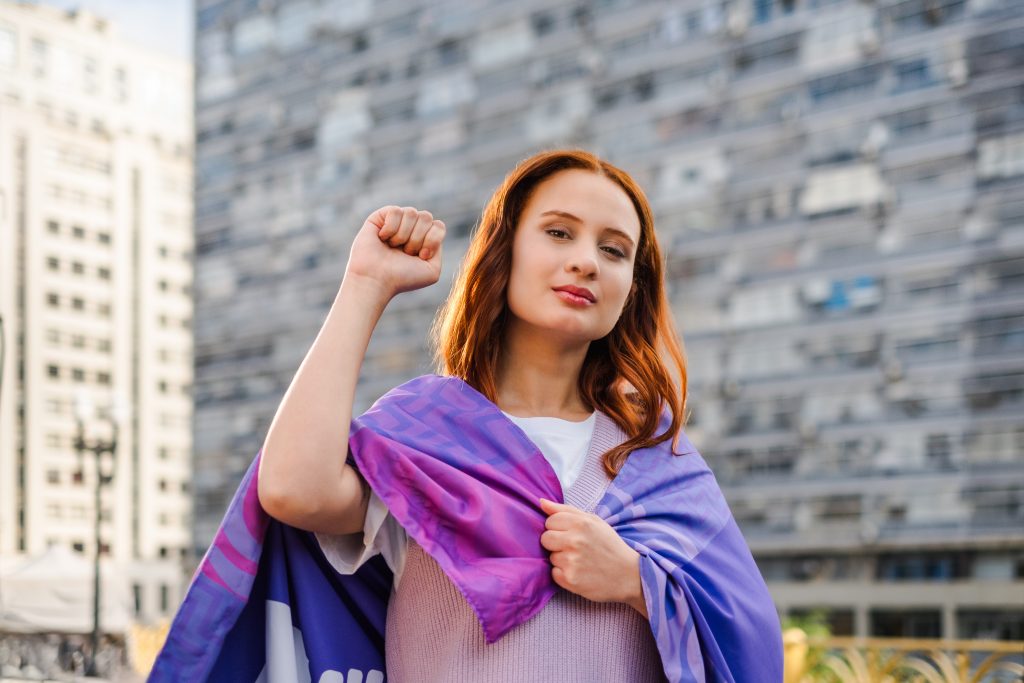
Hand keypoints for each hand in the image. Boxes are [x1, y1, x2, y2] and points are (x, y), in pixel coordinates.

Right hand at [344, 205, 445, 298]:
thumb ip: (439, 249)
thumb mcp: (432, 270)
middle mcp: (410, 229)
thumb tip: (432, 226)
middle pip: (426, 217)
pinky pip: (396, 210)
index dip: (432, 239)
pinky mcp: (379, 217)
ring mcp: (395, 222)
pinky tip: (382, 238)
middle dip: (417, 238)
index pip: (438, 225)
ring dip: (403, 235)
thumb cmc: (402, 278)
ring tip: (393, 247)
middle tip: (405, 253)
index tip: (421, 256)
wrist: (376, 280)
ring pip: (412, 212)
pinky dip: (391, 228)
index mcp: (423, 239)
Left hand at [539, 498, 647, 616]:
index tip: (571, 534)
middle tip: (574, 548)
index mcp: (581, 523)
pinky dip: (563, 574)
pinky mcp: (570, 580)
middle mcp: (574, 541)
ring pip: (551, 557)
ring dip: (562, 559)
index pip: (550, 521)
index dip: (559, 528)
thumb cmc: (610, 545)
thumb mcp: (594, 521)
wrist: (629, 575)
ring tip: (580, 561)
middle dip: (556, 543)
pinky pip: (554, 573)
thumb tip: (541, 502)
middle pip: (545, 539)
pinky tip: (579, 572)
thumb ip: (566, 510)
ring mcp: (572, 561)